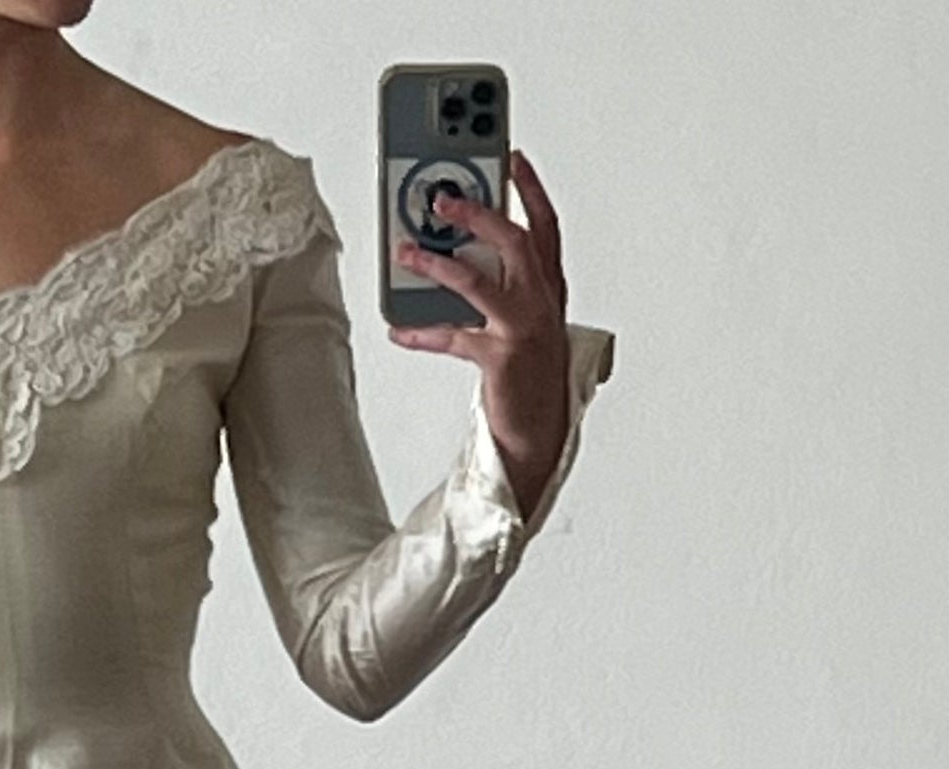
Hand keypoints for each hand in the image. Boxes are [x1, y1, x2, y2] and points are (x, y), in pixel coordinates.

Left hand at [388, 146, 571, 523]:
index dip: (528, 189)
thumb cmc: (527, 372)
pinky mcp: (501, 359)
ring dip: (439, 263)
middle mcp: (542, 301)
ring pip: (480, 281)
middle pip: (513, 239)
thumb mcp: (518, 319)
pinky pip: (454, 338)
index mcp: (550, 287)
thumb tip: (445, 254)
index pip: (544, 225)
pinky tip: (399, 329)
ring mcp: (524, 329)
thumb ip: (494, 283)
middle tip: (441, 196)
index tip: (508, 156)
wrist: (539, 432)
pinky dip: (423, 332)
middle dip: (477, 211)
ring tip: (406, 252)